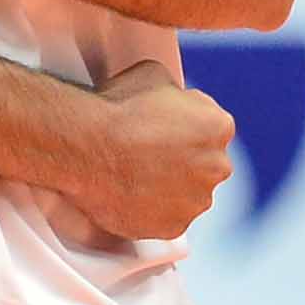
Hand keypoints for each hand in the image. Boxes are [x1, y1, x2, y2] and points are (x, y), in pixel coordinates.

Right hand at [63, 60, 230, 242]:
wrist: (86, 146)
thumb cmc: (116, 108)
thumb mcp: (155, 76)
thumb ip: (176, 95)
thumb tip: (171, 102)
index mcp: (218, 127)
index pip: (211, 129)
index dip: (185, 127)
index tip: (164, 130)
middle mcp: (216, 167)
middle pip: (204, 165)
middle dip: (183, 161)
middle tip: (149, 155)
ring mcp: (195, 201)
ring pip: (187, 196)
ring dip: (170, 189)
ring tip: (135, 176)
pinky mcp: (172, 228)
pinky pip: (167, 220)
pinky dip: (152, 211)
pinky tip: (131, 195)